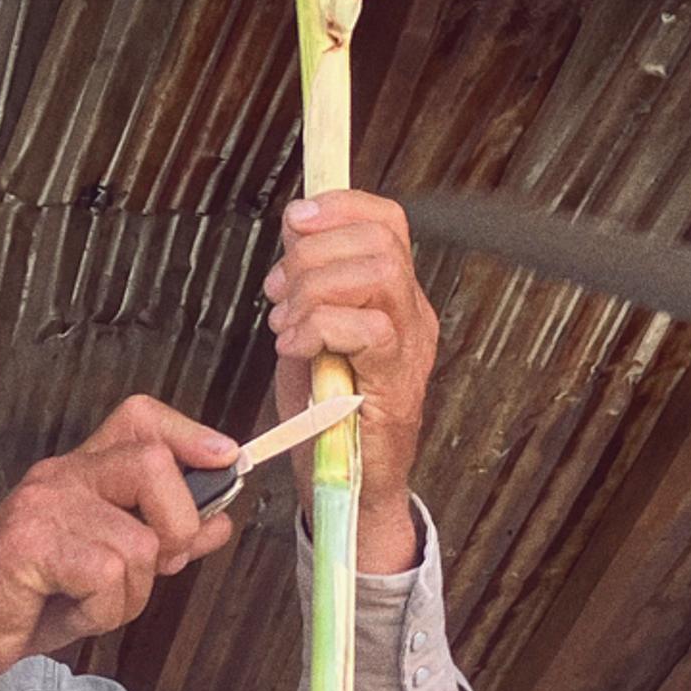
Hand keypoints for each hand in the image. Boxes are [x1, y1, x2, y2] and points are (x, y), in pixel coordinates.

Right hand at [0, 397, 242, 667]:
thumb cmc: (36, 595)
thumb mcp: (113, 568)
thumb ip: (164, 540)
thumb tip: (218, 522)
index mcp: (83, 471)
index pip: (141, 419)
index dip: (190, 434)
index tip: (226, 459)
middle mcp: (64, 475)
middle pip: (153, 464)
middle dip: (177, 526)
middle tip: (158, 566)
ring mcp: (46, 504)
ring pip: (139, 542)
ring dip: (131, 594)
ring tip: (93, 603)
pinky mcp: (31, 541)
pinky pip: (108, 575)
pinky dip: (104, 611)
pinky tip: (74, 611)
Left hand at [262, 190, 437, 572]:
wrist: (342, 483)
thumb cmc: (323, 412)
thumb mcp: (307, 331)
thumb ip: (305, 284)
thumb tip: (294, 232)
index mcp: (393, 295)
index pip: (386, 220)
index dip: (340, 207)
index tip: (294, 223)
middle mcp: (412, 313)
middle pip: (381, 238)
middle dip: (313, 254)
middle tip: (278, 294)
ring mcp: (411, 346)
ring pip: (378, 273)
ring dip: (315, 289)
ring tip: (287, 324)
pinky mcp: (398, 382)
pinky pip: (370, 329)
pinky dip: (320, 327)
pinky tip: (295, 347)